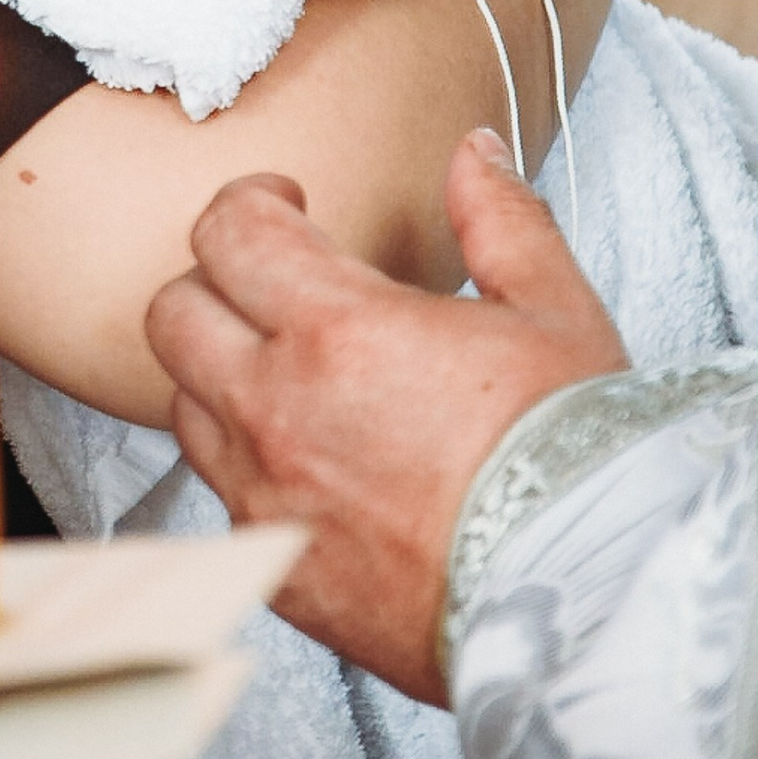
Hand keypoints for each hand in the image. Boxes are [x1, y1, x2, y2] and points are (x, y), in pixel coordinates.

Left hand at [147, 139, 624, 698]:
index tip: (287, 206)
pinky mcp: (278, 570)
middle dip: (216, 282)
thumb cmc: (573, 462)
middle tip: (273, 284)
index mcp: (339, 330)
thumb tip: (473, 156)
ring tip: (292, 374)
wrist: (584, 601)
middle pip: (173, 314)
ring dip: (222, 376)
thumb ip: (502, 220)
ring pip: (184, 407)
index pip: (228, 232)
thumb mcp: (556, 312)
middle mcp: (279, 410)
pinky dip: (251, 468)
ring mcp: (268, 498)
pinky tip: (315, 465)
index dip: (251, 202)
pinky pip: (225, 499)